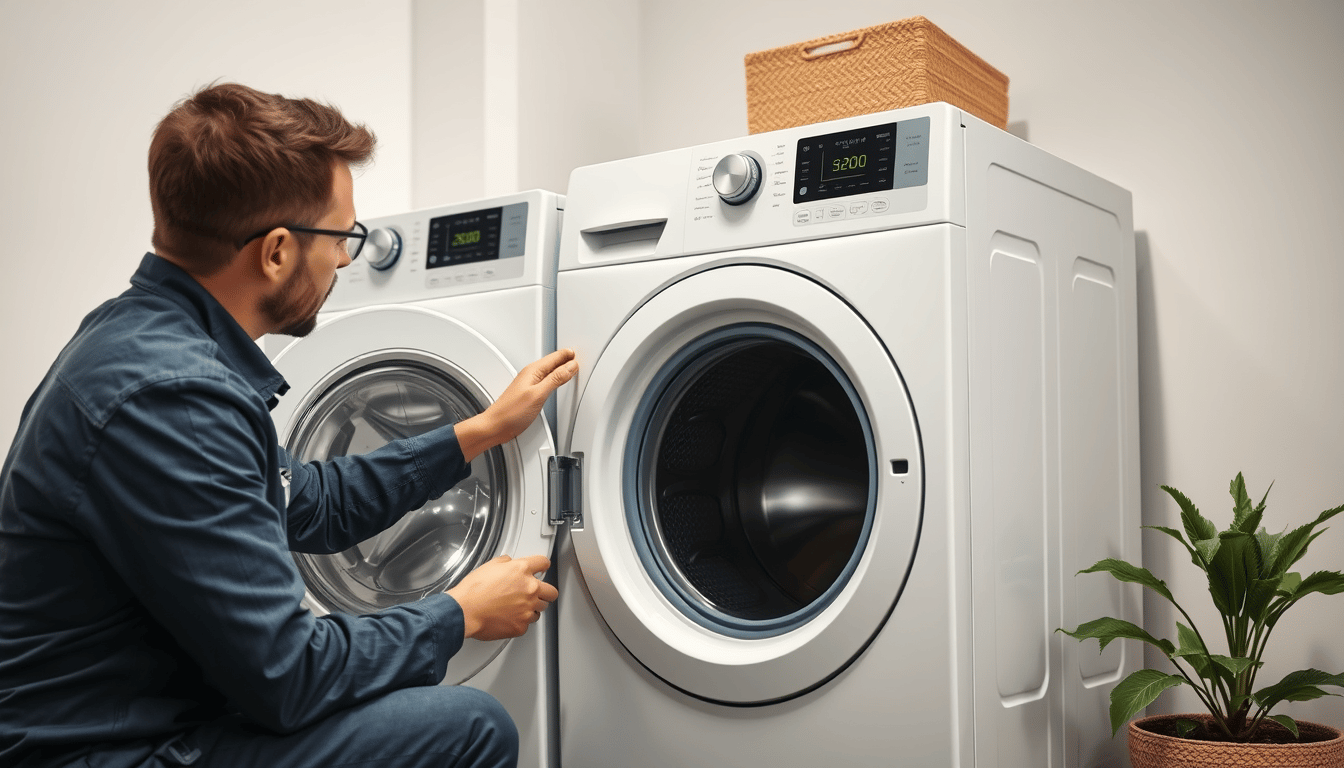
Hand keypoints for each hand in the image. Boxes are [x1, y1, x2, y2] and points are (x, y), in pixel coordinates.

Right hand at [447, 554, 558, 640]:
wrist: (464, 611)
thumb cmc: (473, 591)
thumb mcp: (489, 566)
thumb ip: (505, 563)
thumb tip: (509, 563)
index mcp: (521, 571)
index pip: (543, 563)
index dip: (542, 565)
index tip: (541, 568)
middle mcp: (529, 589)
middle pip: (551, 591)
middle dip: (545, 592)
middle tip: (536, 592)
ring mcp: (527, 609)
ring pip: (541, 609)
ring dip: (533, 607)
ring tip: (518, 607)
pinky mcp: (521, 626)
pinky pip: (527, 623)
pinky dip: (520, 621)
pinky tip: (509, 617)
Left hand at [455, 348, 577, 461]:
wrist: (495, 426)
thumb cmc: (511, 412)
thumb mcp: (538, 394)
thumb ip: (555, 379)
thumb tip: (570, 367)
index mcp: (532, 371)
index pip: (554, 358)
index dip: (567, 355)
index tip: (577, 354)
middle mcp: (530, 375)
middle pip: (552, 363)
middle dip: (564, 359)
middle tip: (576, 357)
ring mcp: (528, 384)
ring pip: (548, 371)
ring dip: (559, 368)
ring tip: (569, 367)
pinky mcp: (528, 394)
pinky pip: (544, 381)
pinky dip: (553, 379)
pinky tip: (555, 382)